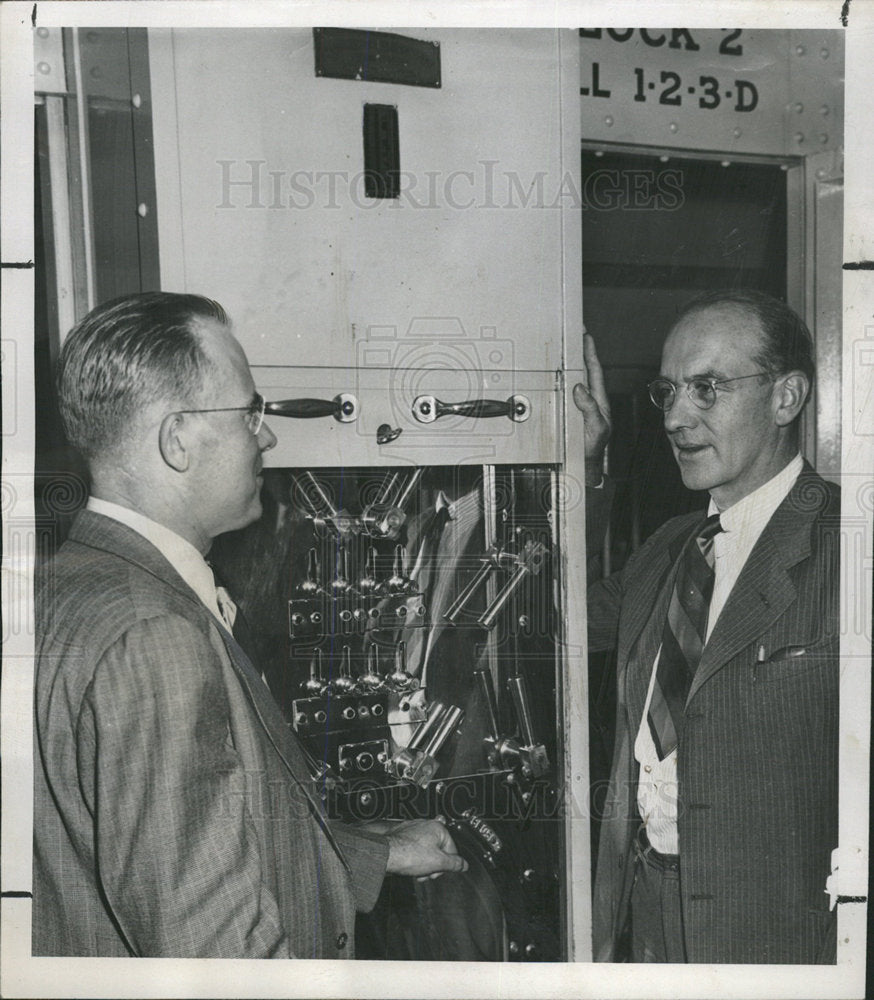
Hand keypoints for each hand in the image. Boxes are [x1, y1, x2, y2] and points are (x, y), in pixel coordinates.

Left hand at [379, 817, 467, 879]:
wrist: (386, 855)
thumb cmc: (408, 855)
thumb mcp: (438, 863)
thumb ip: (454, 864)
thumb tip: (464, 865)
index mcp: (438, 829)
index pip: (452, 850)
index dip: (446, 865)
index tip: (438, 872)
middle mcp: (426, 825)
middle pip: (438, 850)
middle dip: (433, 865)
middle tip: (426, 873)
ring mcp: (414, 829)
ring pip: (426, 850)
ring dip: (423, 863)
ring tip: (416, 870)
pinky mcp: (403, 835)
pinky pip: (414, 848)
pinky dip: (414, 858)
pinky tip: (409, 864)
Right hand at [572, 331, 611, 484]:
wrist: (583, 469)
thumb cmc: (592, 450)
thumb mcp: (596, 429)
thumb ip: (591, 409)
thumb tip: (580, 388)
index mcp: (598, 401)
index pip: (594, 371)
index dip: (590, 352)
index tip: (585, 335)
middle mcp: (587, 400)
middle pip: (583, 370)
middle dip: (578, 351)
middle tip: (573, 333)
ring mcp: (577, 406)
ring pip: (572, 379)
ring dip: (566, 363)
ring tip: (561, 346)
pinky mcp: (566, 413)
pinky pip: (561, 392)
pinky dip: (557, 380)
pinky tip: (551, 374)